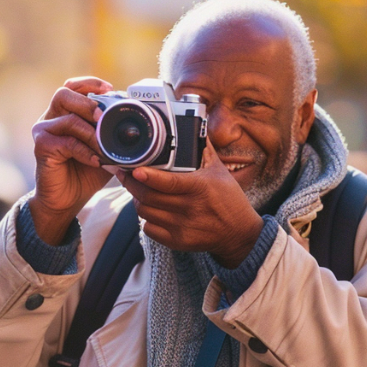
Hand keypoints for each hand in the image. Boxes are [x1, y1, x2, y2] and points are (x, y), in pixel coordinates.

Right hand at [29, 77, 114, 244]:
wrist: (66, 199)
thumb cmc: (85, 171)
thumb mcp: (105, 149)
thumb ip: (113, 134)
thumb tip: (136, 123)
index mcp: (65, 112)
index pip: (72, 87)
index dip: (90, 83)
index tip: (109, 89)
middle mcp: (51, 118)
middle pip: (64, 93)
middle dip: (87, 102)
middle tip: (103, 117)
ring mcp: (43, 131)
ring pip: (67, 118)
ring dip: (91, 132)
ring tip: (103, 147)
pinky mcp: (42, 147)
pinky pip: (66, 143)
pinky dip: (84, 151)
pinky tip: (95, 161)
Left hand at [117, 146, 263, 267]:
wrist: (239, 233)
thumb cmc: (229, 199)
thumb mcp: (220, 172)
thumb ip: (204, 150)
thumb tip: (195, 125)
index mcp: (200, 187)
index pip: (168, 182)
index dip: (148, 176)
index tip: (134, 169)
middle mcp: (190, 208)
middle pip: (149, 197)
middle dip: (132, 185)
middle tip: (127, 175)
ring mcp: (182, 226)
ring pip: (145, 212)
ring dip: (138, 200)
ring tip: (139, 191)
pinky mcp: (178, 241)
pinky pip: (149, 229)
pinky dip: (146, 219)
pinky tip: (151, 210)